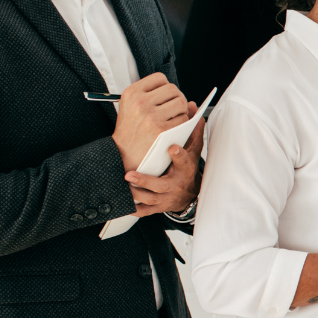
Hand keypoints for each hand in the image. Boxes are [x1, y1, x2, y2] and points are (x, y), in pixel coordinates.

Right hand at [112, 73, 190, 170]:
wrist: (123, 155)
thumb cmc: (129, 131)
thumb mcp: (129, 106)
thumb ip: (147, 94)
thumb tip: (170, 87)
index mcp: (131, 93)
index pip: (160, 78)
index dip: (166, 87)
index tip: (165, 96)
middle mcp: (140, 102)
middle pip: (174, 90)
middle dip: (177, 98)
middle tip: (173, 109)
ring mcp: (152, 116)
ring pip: (181, 103)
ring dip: (182, 111)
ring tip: (173, 118)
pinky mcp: (162, 130)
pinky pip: (184, 120)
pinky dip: (183, 124)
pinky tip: (174, 129)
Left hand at [126, 102, 201, 216]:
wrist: (189, 194)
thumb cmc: (188, 168)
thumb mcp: (194, 149)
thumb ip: (192, 129)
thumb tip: (193, 106)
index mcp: (185, 169)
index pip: (184, 161)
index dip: (179, 155)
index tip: (172, 148)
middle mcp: (175, 184)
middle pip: (161, 185)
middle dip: (145, 181)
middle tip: (130, 174)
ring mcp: (166, 197)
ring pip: (150, 199)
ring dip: (136, 193)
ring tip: (124, 185)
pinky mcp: (158, 207)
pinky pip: (145, 211)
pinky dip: (135, 209)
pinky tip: (126, 205)